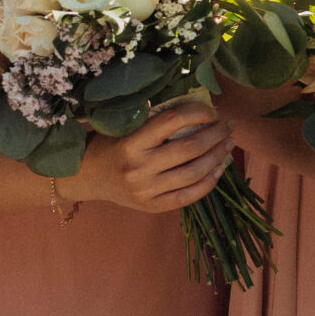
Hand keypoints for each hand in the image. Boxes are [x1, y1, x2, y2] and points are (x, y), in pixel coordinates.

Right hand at [65, 98, 236, 213]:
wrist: (86, 177)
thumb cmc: (110, 144)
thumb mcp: (125, 127)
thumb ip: (156, 120)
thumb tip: (201, 109)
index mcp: (130, 142)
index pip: (172, 120)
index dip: (198, 112)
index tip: (211, 110)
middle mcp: (138, 168)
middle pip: (190, 148)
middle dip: (216, 134)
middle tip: (228, 125)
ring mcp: (145, 190)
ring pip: (194, 172)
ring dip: (218, 156)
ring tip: (228, 143)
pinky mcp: (152, 207)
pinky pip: (189, 196)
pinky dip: (210, 181)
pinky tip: (220, 168)